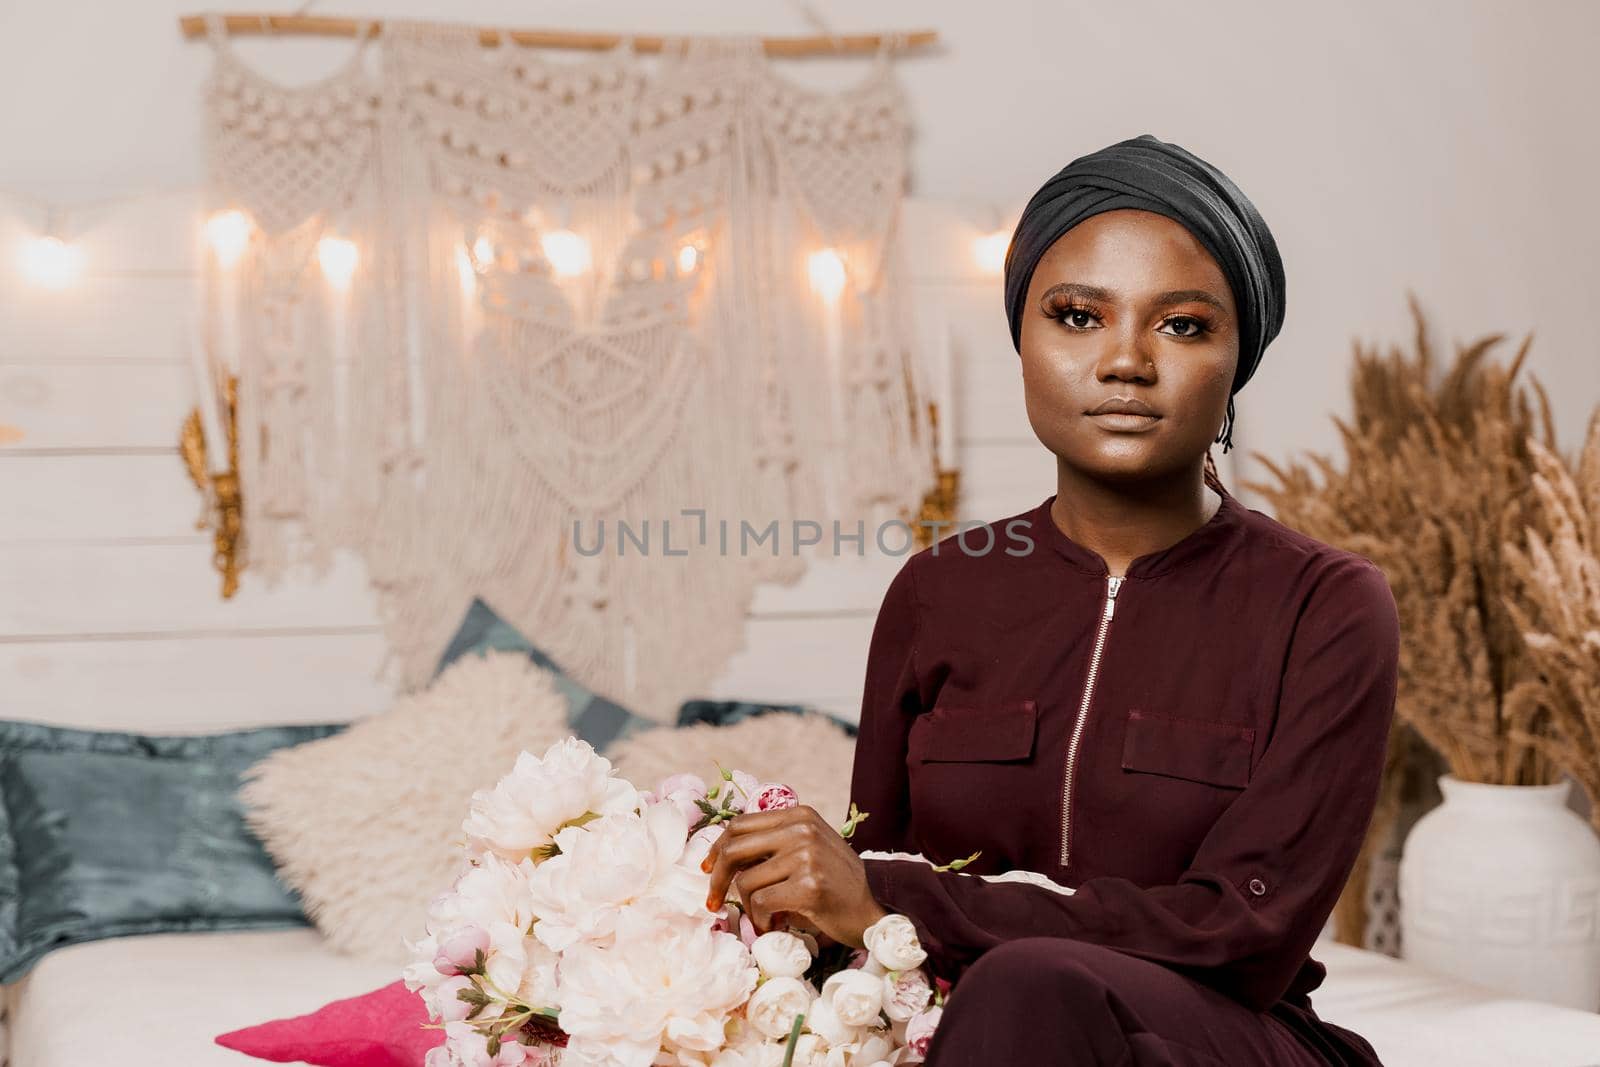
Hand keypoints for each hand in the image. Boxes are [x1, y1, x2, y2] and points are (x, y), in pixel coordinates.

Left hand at [701, 804, 888, 948]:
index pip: (740, 824)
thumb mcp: (809, 848)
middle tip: (713, 902)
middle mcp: (802, 830)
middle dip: (716, 879)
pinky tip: (775, 925)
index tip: (708, 869)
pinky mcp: (809, 886)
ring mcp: (807, 856)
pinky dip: (762, 920)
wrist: (872, 910)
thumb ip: (775, 843)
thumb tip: (723, 855)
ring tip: (766, 917)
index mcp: (799, 816)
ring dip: (749, 907)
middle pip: (734, 849)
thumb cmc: (835, 883)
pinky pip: (762, 903)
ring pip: (746, 882)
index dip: (717, 848)